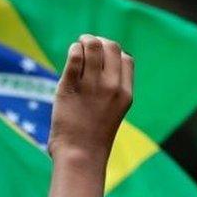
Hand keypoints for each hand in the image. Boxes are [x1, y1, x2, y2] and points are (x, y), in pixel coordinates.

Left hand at [48, 35, 132, 164]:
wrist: (80, 155)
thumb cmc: (94, 136)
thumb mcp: (114, 111)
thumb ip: (112, 89)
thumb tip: (100, 64)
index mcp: (126, 93)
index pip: (126, 58)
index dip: (114, 52)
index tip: (102, 58)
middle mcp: (112, 87)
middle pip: (111, 46)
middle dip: (99, 41)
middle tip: (87, 46)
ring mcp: (91, 86)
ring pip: (93, 45)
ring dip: (84, 41)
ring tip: (78, 47)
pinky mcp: (70, 86)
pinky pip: (75, 56)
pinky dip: (74, 50)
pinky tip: (72, 55)